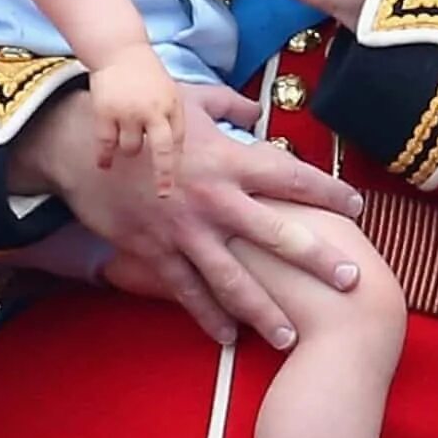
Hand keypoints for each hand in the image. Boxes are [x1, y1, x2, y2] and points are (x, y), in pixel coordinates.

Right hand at [15, 80, 363, 347]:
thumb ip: (230, 106)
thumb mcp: (188, 100)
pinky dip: (207, 316)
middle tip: (350, 281)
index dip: (327, 191)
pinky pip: (186, 291)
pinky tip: (227, 337)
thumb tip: (257, 109)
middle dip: (316, 260)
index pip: (290, 176)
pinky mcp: (155, 251)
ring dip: (263, 310)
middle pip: (276, 234)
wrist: (79, 144)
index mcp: (228, 159)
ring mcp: (184, 230)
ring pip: (232, 278)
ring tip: (289, 336)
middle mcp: (213, 199)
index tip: (358, 207)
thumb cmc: (138, 116)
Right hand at [86, 54, 185, 197]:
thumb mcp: (172, 93)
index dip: (176, 163)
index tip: (173, 186)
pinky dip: (104, 157)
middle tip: (163, 193)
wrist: (119, 50)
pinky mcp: (105, 112)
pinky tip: (103, 165)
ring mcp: (128, 112)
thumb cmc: (148, 76)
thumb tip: (178, 154)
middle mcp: (153, 110)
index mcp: (172, 106)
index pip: (177, 142)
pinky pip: (106, 144)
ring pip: (130, 148)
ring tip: (125, 141)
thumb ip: (175, 120)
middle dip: (163, 175)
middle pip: (161, 151)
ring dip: (129, 149)